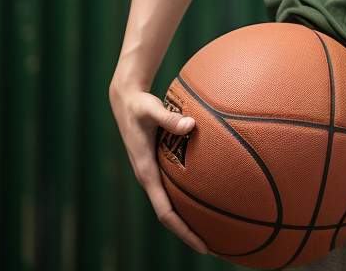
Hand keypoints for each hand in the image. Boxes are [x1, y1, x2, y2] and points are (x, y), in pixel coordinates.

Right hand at [109, 79, 209, 254]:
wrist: (126, 100)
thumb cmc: (139, 106)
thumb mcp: (150, 110)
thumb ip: (169, 119)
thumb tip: (190, 125)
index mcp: (146, 173)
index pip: (165, 212)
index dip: (183, 230)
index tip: (202, 244)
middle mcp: (151, 178)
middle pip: (171, 215)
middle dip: (190, 231)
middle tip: (217, 245)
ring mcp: (156, 172)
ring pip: (174, 201)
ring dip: (191, 216)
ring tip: (219, 226)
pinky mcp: (161, 162)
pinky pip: (176, 185)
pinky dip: (191, 194)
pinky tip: (211, 190)